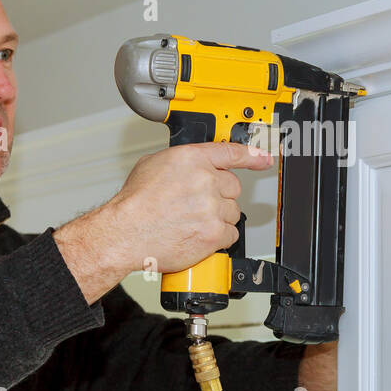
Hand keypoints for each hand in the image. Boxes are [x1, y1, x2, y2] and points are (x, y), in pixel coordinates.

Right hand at [103, 142, 273, 274]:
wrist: (124, 233)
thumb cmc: (134, 204)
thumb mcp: (153, 165)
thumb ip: (182, 162)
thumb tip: (194, 165)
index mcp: (192, 159)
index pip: (231, 152)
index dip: (252, 155)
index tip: (265, 158)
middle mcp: (205, 180)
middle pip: (233, 187)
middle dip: (220, 196)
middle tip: (198, 204)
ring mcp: (212, 208)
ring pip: (233, 212)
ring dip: (218, 218)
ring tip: (192, 221)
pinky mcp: (214, 233)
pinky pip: (231, 234)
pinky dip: (218, 237)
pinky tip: (198, 235)